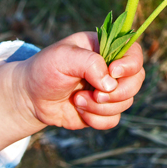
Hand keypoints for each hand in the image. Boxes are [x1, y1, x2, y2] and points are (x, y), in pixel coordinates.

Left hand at [0, 32, 144, 157]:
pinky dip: (96, 119)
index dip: (130, 65)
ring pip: (126, 102)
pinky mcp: (103, 110)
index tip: (113, 72)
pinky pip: (113, 120)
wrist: (30, 97)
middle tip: (94, 94)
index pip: (134, 53)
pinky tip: (78, 110)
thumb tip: (111, 84)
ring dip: (99, 106)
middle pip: (137, 80)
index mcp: (106, 48)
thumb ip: (89, 63)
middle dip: (116, 92)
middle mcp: (112, 69)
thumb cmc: (45, 70)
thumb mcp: (62, 57)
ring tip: (76, 99)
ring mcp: (109, 90)